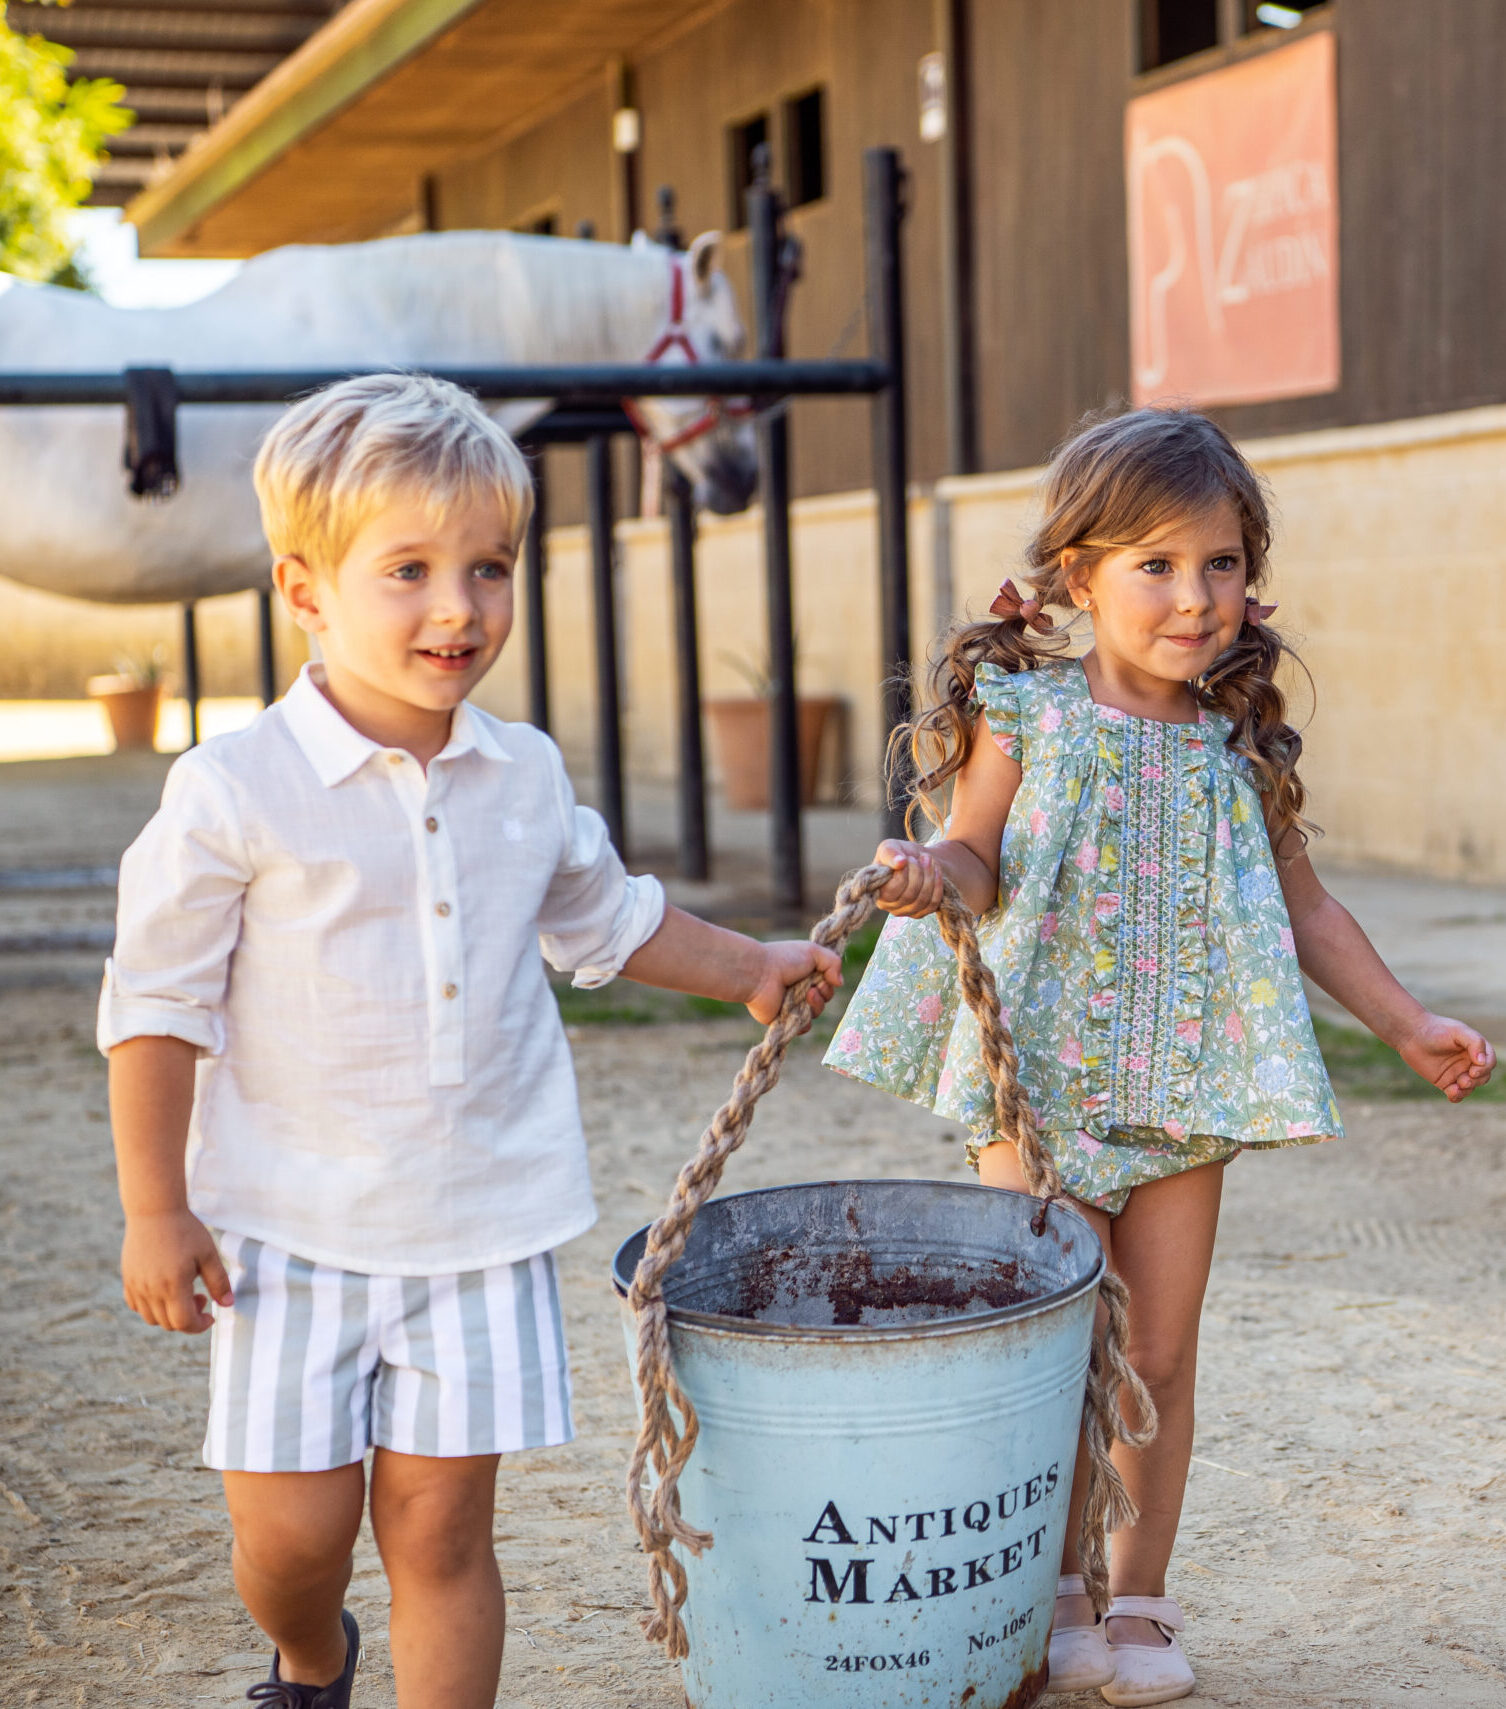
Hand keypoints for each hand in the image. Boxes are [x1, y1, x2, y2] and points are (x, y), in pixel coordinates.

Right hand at [121, 1209, 232, 1332]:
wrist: (155, 1210)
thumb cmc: (185, 1230)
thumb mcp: (209, 1254)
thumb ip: (219, 1282)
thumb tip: (228, 1305)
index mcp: (173, 1285)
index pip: (184, 1322)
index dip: (199, 1326)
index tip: (210, 1316)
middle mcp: (151, 1290)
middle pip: (168, 1324)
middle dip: (188, 1319)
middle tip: (201, 1296)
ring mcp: (136, 1286)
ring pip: (151, 1318)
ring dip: (169, 1315)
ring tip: (183, 1292)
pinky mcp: (128, 1279)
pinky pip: (137, 1306)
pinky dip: (152, 1307)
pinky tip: (165, 1290)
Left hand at [745, 940, 842, 1026]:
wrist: (760, 974)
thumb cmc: (784, 959)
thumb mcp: (814, 951)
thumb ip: (833, 962)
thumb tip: (840, 983)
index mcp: (805, 973)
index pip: (827, 983)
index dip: (829, 982)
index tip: (824, 977)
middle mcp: (799, 989)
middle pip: (825, 999)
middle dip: (824, 993)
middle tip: (813, 987)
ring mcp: (792, 1005)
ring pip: (816, 1013)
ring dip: (816, 1004)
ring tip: (806, 994)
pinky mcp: (784, 1020)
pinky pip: (804, 1027)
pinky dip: (805, 1020)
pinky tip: (798, 1009)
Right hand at [874, 839, 944, 917]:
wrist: (919, 859)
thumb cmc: (901, 854)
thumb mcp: (891, 846)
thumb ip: (890, 852)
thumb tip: (899, 862)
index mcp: (876, 890)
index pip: (890, 891)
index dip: (903, 875)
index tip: (908, 858)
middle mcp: (887, 905)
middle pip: (908, 896)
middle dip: (918, 873)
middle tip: (922, 857)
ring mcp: (904, 911)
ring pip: (922, 900)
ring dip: (929, 877)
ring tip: (928, 860)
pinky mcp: (919, 913)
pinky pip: (932, 904)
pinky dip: (937, 885)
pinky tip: (936, 871)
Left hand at [1395, 1013, 1495, 1101]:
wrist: (1411, 1035)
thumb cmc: (1436, 1029)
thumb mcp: (1457, 1031)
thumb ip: (1474, 1042)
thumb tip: (1482, 1061)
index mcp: (1476, 1050)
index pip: (1489, 1062)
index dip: (1485, 1069)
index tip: (1473, 1071)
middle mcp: (1469, 1063)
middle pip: (1482, 1077)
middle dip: (1476, 1081)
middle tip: (1463, 1080)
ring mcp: (1458, 1073)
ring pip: (1470, 1088)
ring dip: (1466, 1090)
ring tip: (1456, 1088)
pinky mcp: (1445, 1082)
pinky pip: (1456, 1094)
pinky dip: (1456, 1096)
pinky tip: (1451, 1094)